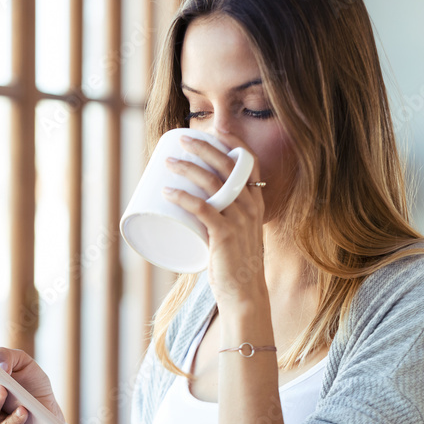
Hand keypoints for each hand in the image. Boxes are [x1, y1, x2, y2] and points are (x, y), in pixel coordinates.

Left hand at [162, 129, 268, 308]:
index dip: (233, 142)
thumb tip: (189, 204)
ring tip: (168, 163)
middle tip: (183, 139)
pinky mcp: (224, 235)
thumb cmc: (234, 263)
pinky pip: (201, 209)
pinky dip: (182, 197)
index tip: (214, 130)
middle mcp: (251, 206)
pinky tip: (167, 190)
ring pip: (212, 183)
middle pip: (228, 165)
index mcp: (256, 202)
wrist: (245, 293)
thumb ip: (219, 216)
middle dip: (204, 147)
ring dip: (187, 168)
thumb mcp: (235, 232)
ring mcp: (239, 220)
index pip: (250, 162)